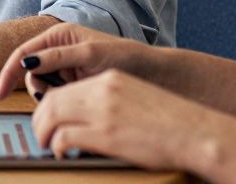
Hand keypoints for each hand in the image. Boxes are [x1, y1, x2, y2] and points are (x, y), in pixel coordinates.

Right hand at [0, 22, 148, 99]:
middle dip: (37, 86)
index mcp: (58, 35)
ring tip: (72, 95)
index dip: (8, 73)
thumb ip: (57, 57)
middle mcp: (58, 50)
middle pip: (30, 72)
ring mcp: (65, 67)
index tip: (0, 94)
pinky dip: (59, 99)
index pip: (23, 53)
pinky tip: (74, 99)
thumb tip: (28, 62)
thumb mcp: (90, 54)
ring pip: (42, 85)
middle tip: (51, 96)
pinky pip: (55, 93)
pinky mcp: (72, 82)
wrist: (149, 73)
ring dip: (50, 94)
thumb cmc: (124, 56)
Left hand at [33, 69, 235, 170]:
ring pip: (50, 116)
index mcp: (108, 80)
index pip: (63, 88)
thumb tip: (82, 119)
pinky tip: (63, 154)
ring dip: (43, 134)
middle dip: (39, 121)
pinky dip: (57, 147)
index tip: (46, 120)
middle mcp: (102, 90)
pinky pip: (64, 137)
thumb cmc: (169, 123)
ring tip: (48, 146)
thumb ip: (106, 103)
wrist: (196, 132)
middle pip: (51, 100)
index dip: (47, 106)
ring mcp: (103, 111)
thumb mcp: (133, 99)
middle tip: (40, 136)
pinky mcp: (106, 134)